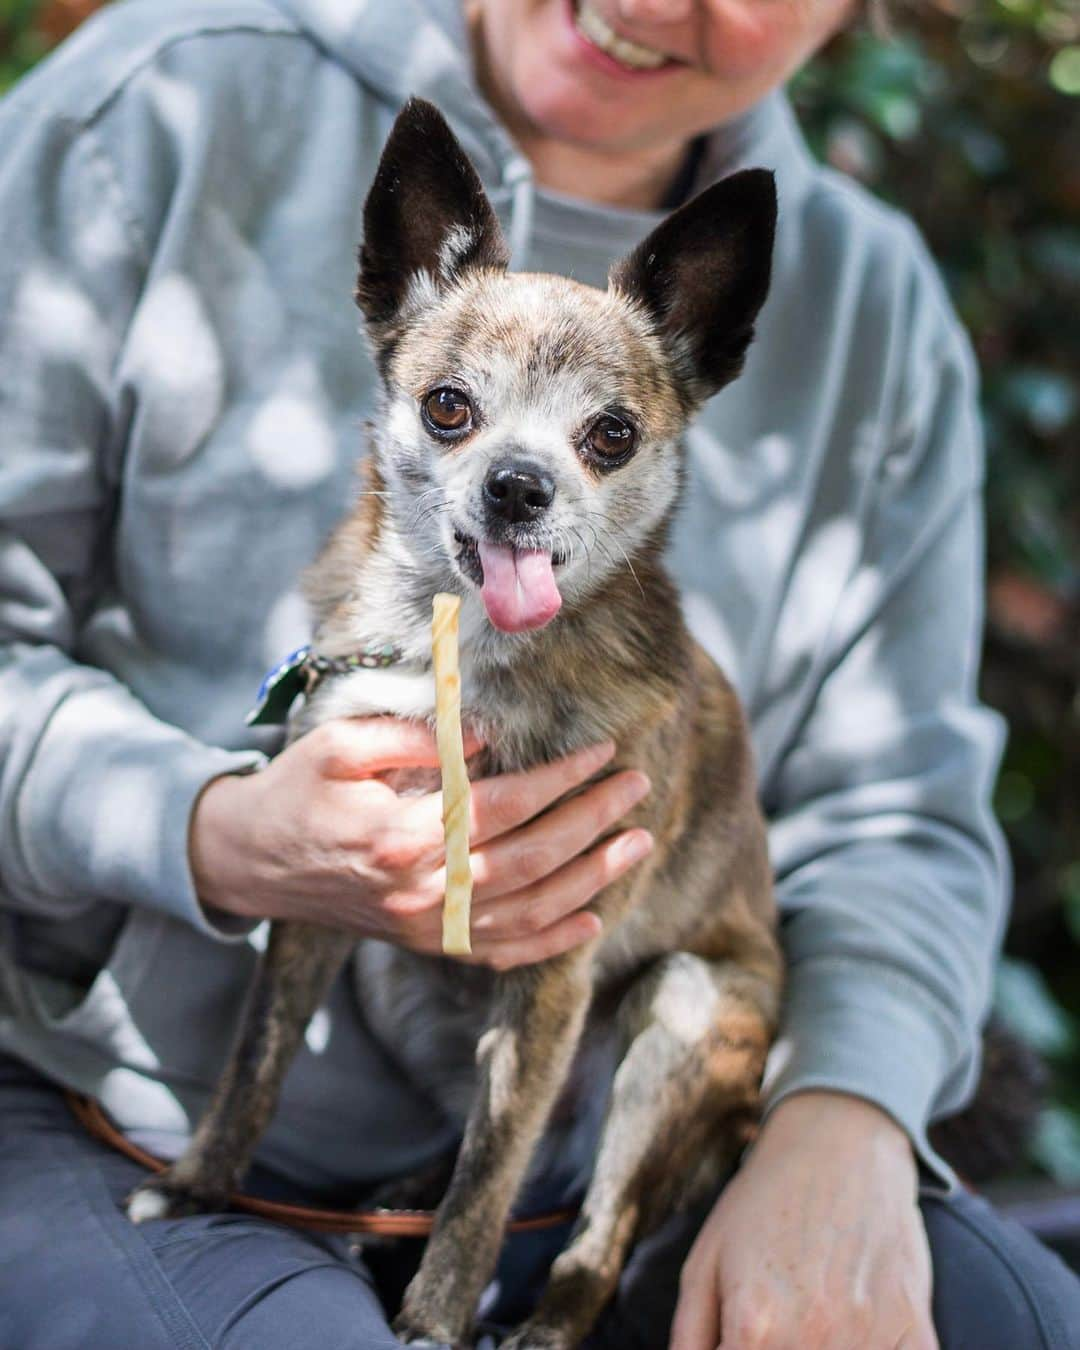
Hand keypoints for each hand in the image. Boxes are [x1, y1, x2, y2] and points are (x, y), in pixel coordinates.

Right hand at [189, 717, 652, 968]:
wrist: (251, 860)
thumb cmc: (297, 790)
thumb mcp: (342, 745)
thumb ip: (417, 739)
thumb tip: (488, 736)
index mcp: (399, 834)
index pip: (501, 807)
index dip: (558, 780)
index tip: (600, 750)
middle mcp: (419, 889)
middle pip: (528, 861)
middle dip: (592, 823)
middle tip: (636, 787)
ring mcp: (424, 926)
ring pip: (527, 913)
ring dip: (591, 879)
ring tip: (636, 843)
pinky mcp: (425, 943)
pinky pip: (500, 954)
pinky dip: (552, 942)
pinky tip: (593, 919)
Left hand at [671, 1091, 937, 1349]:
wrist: (841, 1144)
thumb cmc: (765, 1203)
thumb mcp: (704, 1263)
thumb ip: (690, 1339)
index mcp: (754, 1329)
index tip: (739, 1335)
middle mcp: (814, 1343)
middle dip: (773, 1347)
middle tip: (777, 1315)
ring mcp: (871, 1342)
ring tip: (813, 1312)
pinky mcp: (917, 1336)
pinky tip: (856, 1327)